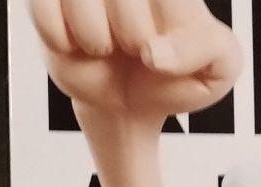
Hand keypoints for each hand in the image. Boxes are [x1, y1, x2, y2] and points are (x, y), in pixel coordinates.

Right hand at [29, 0, 241, 123]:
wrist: (130, 102)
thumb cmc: (175, 75)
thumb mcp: (216, 70)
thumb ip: (205, 50)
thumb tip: (154, 53)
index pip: (168, 0)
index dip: (168, 38)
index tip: (162, 54)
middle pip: (126, 3)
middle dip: (133, 39)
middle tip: (135, 48)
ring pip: (83, 3)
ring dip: (96, 41)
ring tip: (107, 44)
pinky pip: (45, 13)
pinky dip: (62, 40)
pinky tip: (76, 43)